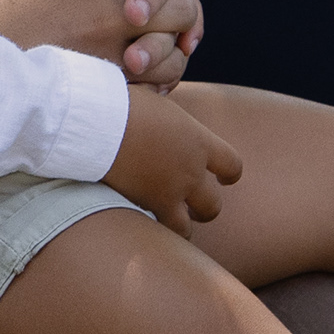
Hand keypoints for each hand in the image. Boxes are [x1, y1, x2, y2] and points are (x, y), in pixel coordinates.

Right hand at [103, 86, 242, 234]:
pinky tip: (142, 220)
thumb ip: (168, 122)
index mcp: (199, 141)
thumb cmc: (123, 104)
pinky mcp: (147, 206)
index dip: (229, 175)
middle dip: (203, 209)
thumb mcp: (157, 104)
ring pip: (187, 226)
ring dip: (180, 225)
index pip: (232, 165)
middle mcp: (191, 171)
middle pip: (213, 204)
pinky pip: (160, 229)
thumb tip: (159, 111)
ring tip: (167, 223)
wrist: (101, 121)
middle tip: (192, 209)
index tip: (222, 179)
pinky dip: (154, 228)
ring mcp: (170, 192)